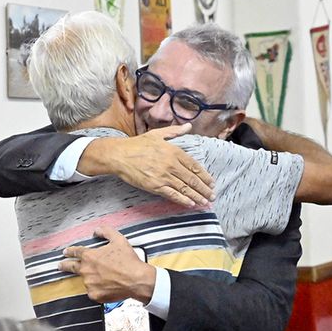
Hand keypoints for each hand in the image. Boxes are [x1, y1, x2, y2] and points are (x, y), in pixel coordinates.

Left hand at [58, 227, 155, 303]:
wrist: (136, 280)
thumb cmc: (128, 261)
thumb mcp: (118, 240)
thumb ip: (106, 232)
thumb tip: (97, 230)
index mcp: (90, 256)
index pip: (75, 252)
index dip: (70, 251)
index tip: (66, 252)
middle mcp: (86, 270)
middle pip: (71, 267)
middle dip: (64, 265)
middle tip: (60, 265)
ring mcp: (89, 283)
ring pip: (86, 280)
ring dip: (90, 278)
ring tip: (102, 277)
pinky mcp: (94, 295)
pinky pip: (93, 291)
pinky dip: (98, 288)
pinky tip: (107, 286)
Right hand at [78, 123, 214, 206]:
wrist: (119, 155)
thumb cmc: (137, 144)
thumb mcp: (157, 134)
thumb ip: (175, 131)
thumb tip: (188, 126)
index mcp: (174, 151)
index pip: (194, 166)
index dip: (205, 176)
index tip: (211, 183)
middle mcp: (171, 164)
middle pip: (192, 179)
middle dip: (204, 189)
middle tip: (212, 196)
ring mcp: (163, 176)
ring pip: (185, 188)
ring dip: (197, 196)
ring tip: (205, 202)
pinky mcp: (154, 186)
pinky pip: (172, 194)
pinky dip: (183, 200)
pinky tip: (191, 204)